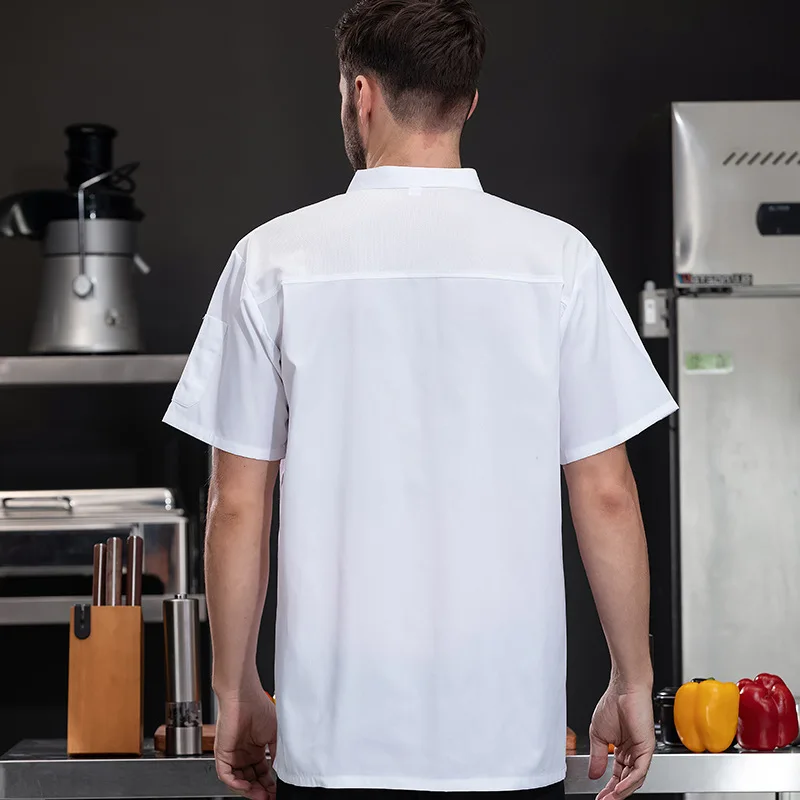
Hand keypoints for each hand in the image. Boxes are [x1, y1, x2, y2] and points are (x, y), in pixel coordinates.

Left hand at [214, 685, 276, 799]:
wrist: (244, 696)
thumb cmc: (258, 707)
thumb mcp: (274, 734)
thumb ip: (276, 752)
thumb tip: (281, 768)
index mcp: (255, 749)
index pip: (261, 773)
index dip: (269, 783)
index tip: (277, 790)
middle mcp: (243, 753)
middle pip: (250, 779)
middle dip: (260, 790)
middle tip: (270, 796)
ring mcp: (232, 754)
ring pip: (238, 780)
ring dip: (249, 790)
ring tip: (261, 794)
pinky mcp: (221, 754)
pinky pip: (226, 775)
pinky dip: (236, 783)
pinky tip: (246, 786)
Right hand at [588, 685, 654, 799]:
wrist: (623, 689)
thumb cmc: (612, 704)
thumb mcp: (598, 735)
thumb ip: (598, 756)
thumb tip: (593, 774)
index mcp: (622, 750)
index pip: (617, 775)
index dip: (608, 788)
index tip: (599, 797)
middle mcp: (634, 753)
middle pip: (626, 781)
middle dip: (614, 794)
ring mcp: (641, 751)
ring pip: (634, 779)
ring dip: (621, 792)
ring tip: (609, 798)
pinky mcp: (647, 748)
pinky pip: (639, 771)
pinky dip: (629, 782)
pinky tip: (619, 788)